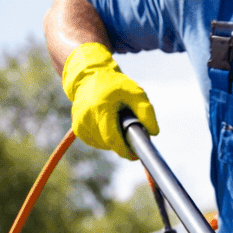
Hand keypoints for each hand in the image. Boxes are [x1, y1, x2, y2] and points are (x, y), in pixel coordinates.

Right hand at [61, 42, 158, 159]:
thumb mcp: (135, 92)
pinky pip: (96, 142)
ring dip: (113, 141)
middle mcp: (86, 117)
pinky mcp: (78, 129)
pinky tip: (107, 125)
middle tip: (131, 134)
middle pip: (108, 143)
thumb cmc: (114, 85)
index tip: (135, 155)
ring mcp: (80, 124)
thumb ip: (146, 110)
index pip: (112, 139)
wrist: (89, 78)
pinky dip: (104, 139)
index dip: (125, 150)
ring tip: (117, 123)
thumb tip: (154, 132)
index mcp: (100, 108)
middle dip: (122, 144)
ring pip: (102, 144)